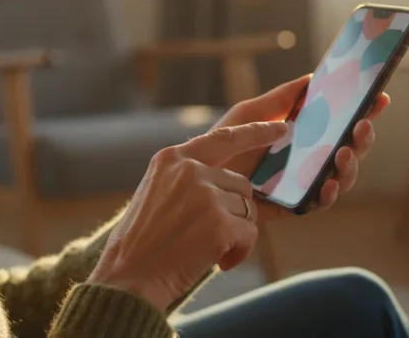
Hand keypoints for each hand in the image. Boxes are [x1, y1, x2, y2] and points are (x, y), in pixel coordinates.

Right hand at [88, 121, 288, 310]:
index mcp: (170, 159)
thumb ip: (185, 180)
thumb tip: (228, 184)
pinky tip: (217, 262)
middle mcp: (188, 170)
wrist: (127, 280)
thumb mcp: (155, 195)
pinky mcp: (220, 222)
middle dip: (234, 213)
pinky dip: (238, 253)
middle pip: (240, 184)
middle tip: (211, 237)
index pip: (224, 138)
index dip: (256, 132)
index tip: (281, 128)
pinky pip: (249, 234)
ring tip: (207, 251)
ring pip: (247, 210)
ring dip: (235, 235)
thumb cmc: (140, 246)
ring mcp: (205, 194)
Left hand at [214, 75, 389, 221]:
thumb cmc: (223, 144)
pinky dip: (329, 193)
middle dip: (363, 138)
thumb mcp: (250, 114)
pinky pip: (318, 202)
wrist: (198, 181)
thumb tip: (312, 78)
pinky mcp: (292, 206)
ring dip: (350, 165)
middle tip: (362, 125)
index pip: (340, 123)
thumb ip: (279, 99)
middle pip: (349, 149)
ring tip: (345, 152)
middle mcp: (309, 159)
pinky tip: (328, 183)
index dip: (364, 111)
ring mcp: (303, 183)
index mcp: (303, 134)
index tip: (379, 98)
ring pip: (341, 177)